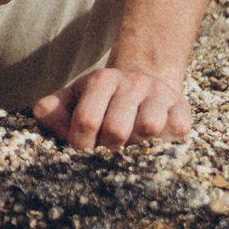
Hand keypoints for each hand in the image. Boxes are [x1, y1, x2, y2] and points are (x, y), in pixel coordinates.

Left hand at [30, 64, 192, 151]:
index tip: (84, 149)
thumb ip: (51, 110)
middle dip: (108, 148)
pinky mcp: (183, 108)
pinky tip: (155, 140)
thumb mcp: (72, 98)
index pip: (85, 121)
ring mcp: (160, 94)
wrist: (144, 81)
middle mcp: (133, 82)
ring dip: (137, 145)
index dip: (81, 145)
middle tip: (108, 149)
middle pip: (116, 130)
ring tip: (131, 143)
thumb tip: (46, 122)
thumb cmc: (102, 99)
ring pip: (148, 129)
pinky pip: (177, 131)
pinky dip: (166, 142)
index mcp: (102, 80)